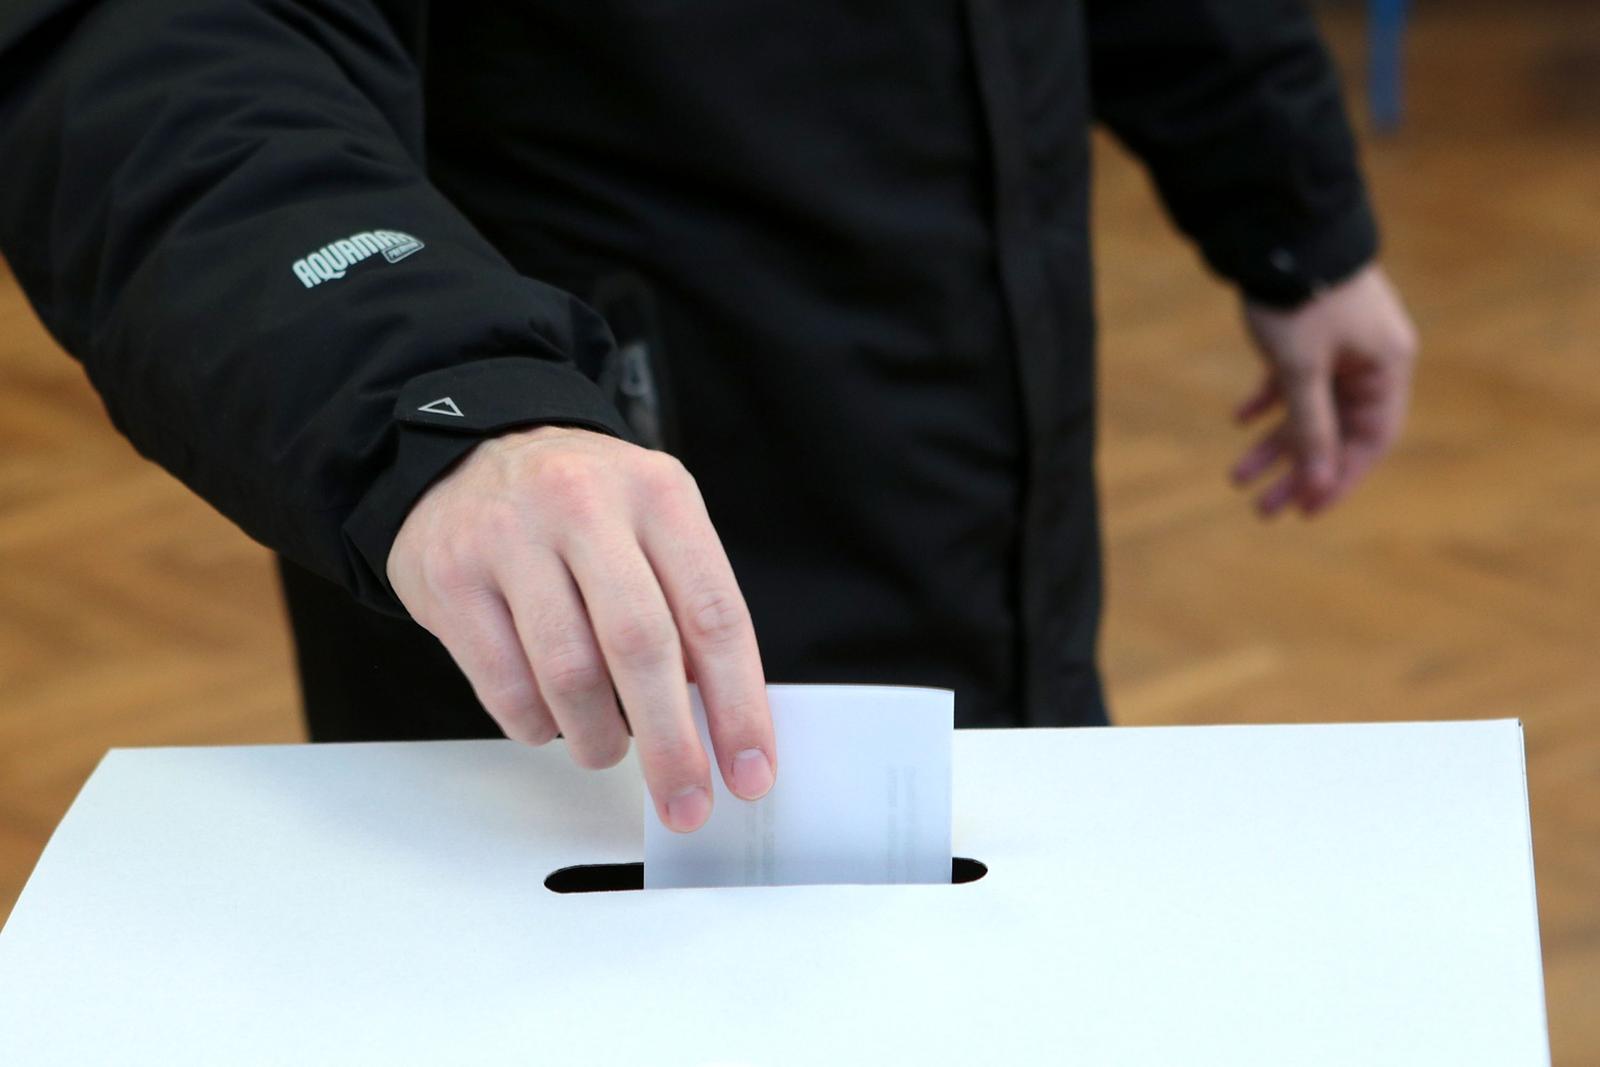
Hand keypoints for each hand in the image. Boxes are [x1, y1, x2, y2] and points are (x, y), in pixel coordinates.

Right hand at [387, 424, 774, 831]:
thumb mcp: (653, 524)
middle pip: (641, 647)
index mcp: (657, 494)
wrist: (469, 454)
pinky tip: (551, 719)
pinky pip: (504, 686)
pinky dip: (538, 725)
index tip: (749, 771)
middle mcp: (584, 505)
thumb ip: (689, 607)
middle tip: (685, 802)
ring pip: (569, 675)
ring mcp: (510, 538)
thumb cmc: (582, 508)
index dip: (739, 705)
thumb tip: (721, 721)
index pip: (713, 613)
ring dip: (599, 738)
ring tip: (609, 746)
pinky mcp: (452, 576)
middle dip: (672, 744)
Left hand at [1231, 263, 1418, 516]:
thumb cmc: (1299, 295)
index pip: (1369, 442)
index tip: (1304, 510)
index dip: (1337, 479)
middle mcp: (1370, 359)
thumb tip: (1318, 483)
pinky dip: (1267, 401)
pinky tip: (1238, 420)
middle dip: (1297, 471)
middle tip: (1261, 509)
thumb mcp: (1300, 368)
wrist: (1279, 224)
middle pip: (1336, 432)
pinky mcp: (1312, 331)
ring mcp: (1342, 345)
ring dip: (1274, 443)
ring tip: (1236, 476)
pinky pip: (1292, 379)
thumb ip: (1311, 427)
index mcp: (1386, 367)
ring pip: (1309, 409)